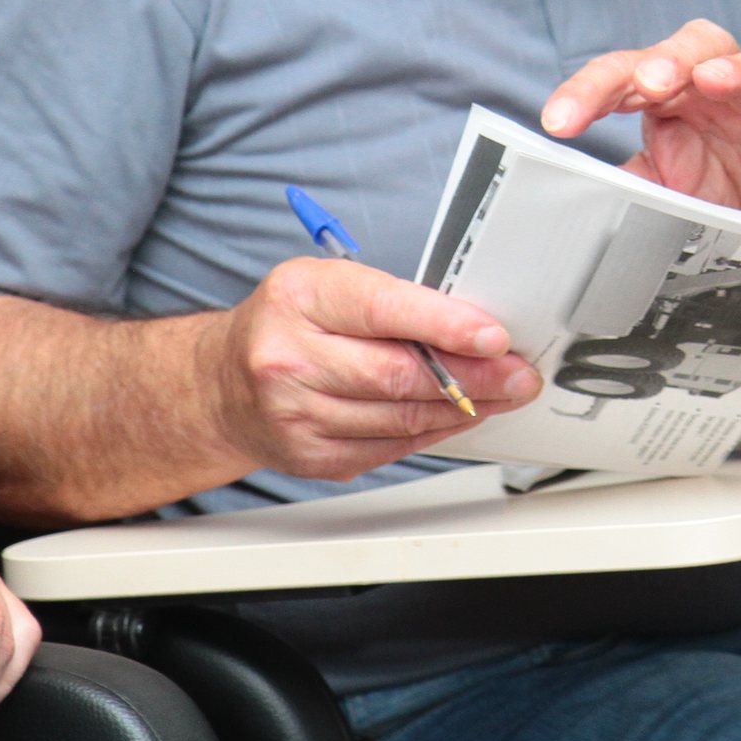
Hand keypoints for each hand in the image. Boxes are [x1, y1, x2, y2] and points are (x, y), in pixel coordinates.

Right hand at [211, 258, 539, 482]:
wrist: (221, 385)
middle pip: (398, 375)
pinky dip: (434, 431)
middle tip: (518, 372)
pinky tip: (460, 415)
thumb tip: (472, 323)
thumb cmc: (289, 323)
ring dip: (464, 407)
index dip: (445, 325)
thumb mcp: (329, 284)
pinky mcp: (311, 457)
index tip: (494, 335)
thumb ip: (393, 299)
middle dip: (474, 376)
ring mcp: (297, 414)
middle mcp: (290, 357)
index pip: (382, 310)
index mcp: (300, 298)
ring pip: (401, 417)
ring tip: (503, 393)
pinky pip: (391, 447)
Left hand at [542, 20, 740, 230]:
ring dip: (733, 70)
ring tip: (712, 77)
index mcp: (672, 99)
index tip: (558, 121)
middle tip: (643, 84)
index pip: (624, 78)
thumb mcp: (663, 195)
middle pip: (686, 53)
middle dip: (660, 62)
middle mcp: (719, 90)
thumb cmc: (724, 196)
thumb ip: (624, 186)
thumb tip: (566, 199)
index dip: (589, 93)